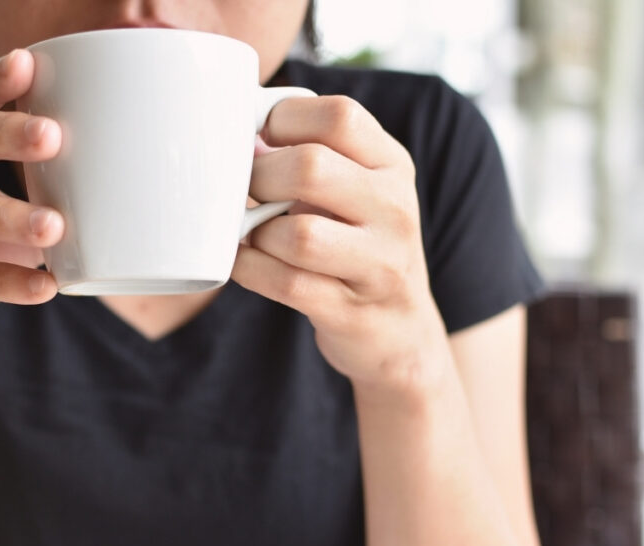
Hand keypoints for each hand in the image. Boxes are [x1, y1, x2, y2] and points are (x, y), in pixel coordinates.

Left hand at [232, 96, 448, 394]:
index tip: (261, 139)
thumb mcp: (358, 190)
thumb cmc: (360, 247)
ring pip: (298, 235)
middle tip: (246, 191)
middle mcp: (393, 210)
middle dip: (260, 178)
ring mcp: (379, 264)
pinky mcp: (351, 311)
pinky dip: (251, 268)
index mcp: (392, 166)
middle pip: (311, 168)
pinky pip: (285, 283)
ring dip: (257, 232)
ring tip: (252, 232)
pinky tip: (246, 260)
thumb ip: (315, 154)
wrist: (399, 330)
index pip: (340, 116)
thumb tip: (243, 136)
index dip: (285, 119)